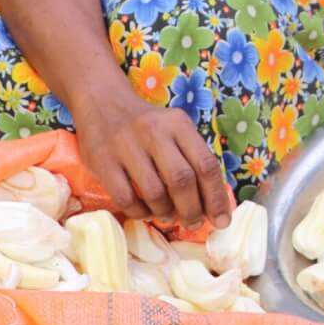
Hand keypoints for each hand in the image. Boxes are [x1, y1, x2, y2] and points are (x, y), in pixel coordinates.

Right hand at [73, 90, 230, 229]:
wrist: (102, 101)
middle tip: (193, 223)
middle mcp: (153, 132)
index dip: (216, 198)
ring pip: (154, 192)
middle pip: (182, 180)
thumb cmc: (148, 125)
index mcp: (178, 124)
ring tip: (168, 216)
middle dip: (192, 210)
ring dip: (165, 212)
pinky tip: (145, 211)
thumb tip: (212, 205)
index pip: (206, 165)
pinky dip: (139, 212)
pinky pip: (126, 198)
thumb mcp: (175, 129)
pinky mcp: (102, 160)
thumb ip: (193, 159)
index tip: (222, 220)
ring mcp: (125, 146)